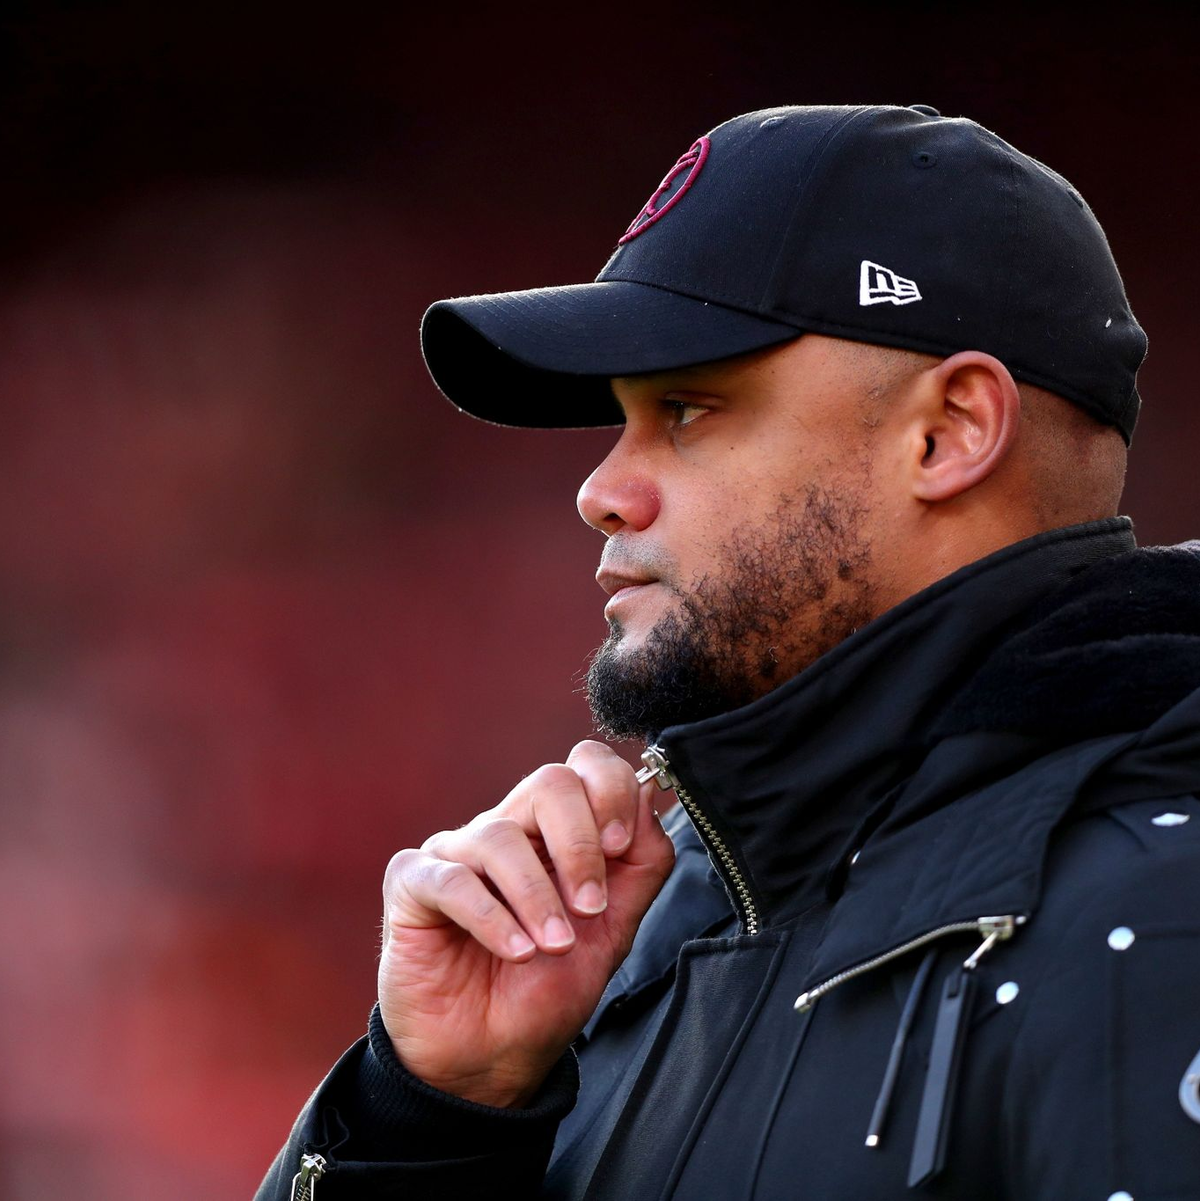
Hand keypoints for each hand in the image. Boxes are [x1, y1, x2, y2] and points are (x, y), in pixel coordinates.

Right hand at [377, 740, 674, 1107]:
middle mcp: (505, 831)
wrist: (489, 1062)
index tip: (621, 847)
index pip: (583, 767)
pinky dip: (492, 917)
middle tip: (590, 906)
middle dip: (580, 843)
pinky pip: (452, 880)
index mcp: (553, 833)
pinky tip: (516, 951)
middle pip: (548, 783)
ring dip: (538, 897)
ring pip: (500, 836)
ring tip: (552, 946)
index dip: (610, 793)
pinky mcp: (413, 886)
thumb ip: (640, 865)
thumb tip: (651, 795)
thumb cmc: (544, 993)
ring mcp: (455, 854)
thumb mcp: (612, 932)